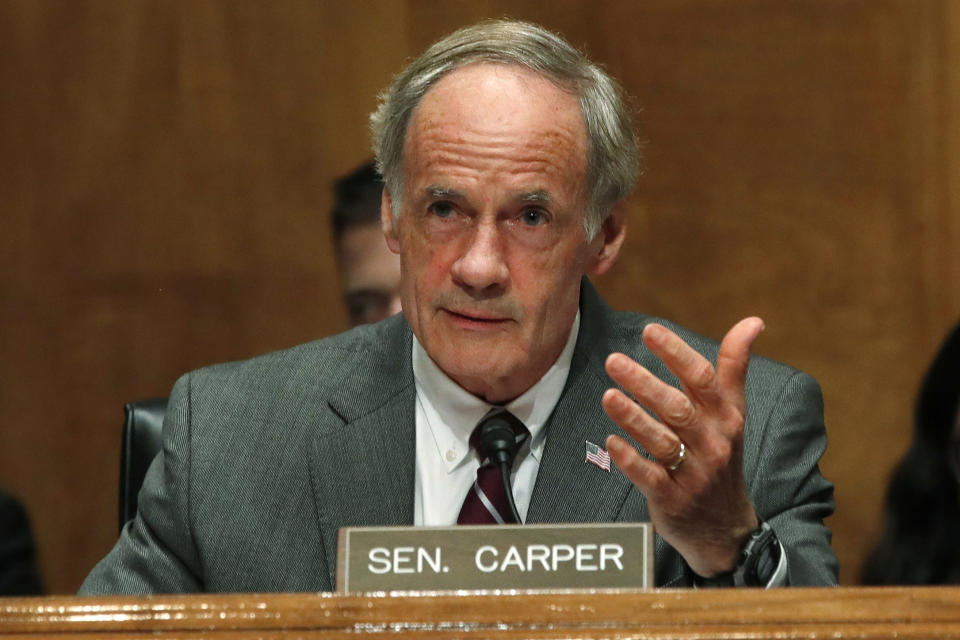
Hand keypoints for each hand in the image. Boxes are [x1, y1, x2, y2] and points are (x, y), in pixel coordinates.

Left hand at [601, 317, 764, 576]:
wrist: (727, 529)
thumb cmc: (721, 457)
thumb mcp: (732, 414)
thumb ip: (733, 368)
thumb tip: (753, 320)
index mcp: (725, 417)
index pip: (703, 379)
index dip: (676, 353)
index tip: (649, 330)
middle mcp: (712, 443)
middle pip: (678, 408)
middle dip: (645, 383)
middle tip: (614, 360)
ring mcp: (693, 473)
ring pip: (662, 441)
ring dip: (633, 418)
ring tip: (608, 396)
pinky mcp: (672, 499)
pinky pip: (650, 477)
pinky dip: (630, 459)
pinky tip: (610, 442)